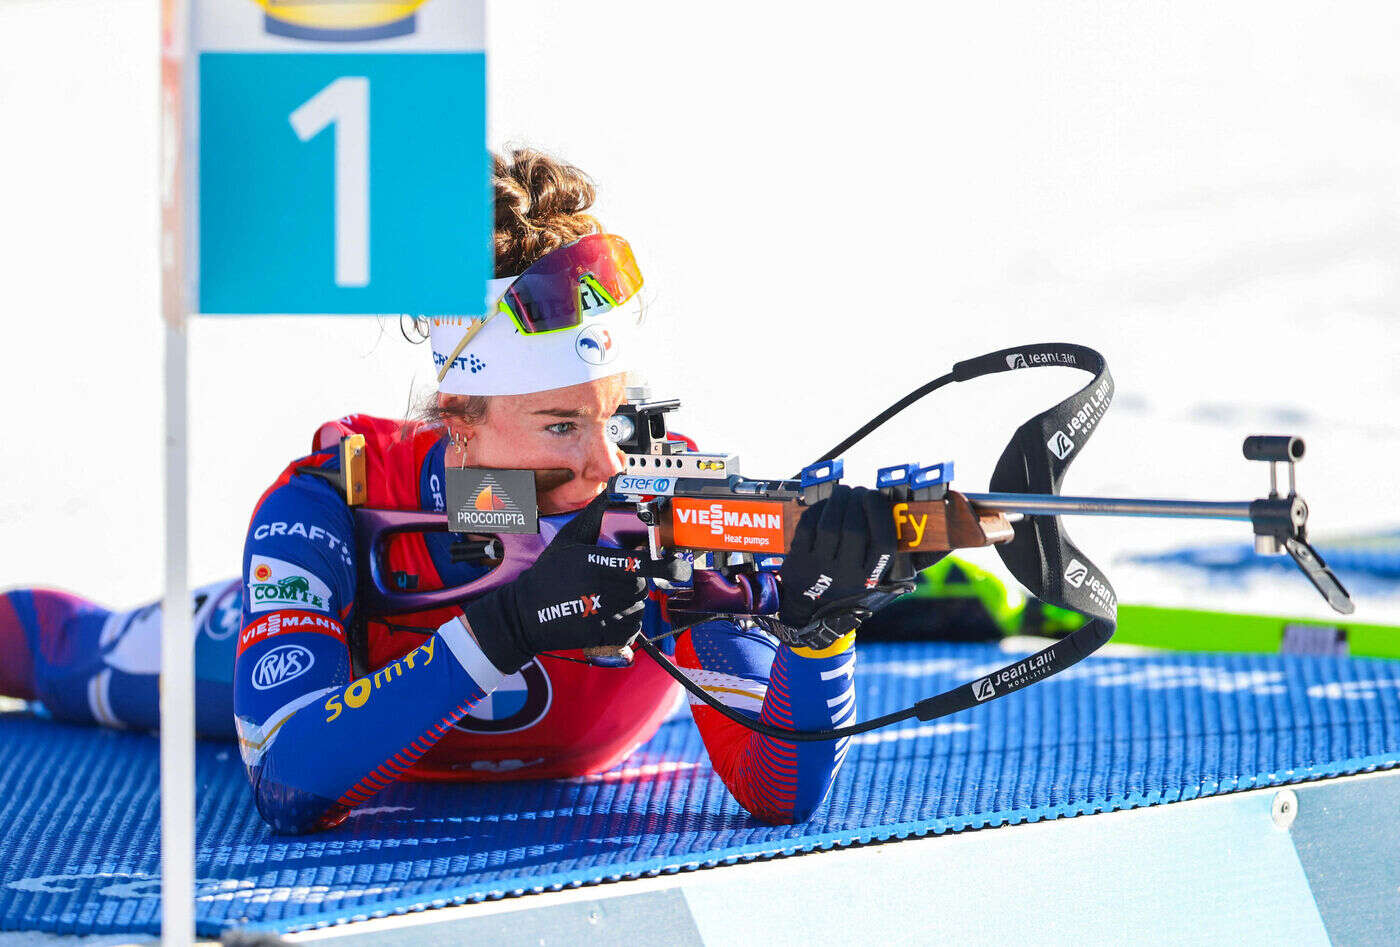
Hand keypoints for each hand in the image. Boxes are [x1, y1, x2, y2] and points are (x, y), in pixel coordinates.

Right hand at [463, 492, 647, 673]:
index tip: (674, 563)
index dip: (662, 564)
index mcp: (594, 561)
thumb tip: (618, 484)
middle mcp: (600, 588)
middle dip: (636, 580)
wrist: (526, 614)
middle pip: (641, 584)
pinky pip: (632, 628)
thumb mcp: (569, 537)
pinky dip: (628, 623)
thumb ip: (596, 512)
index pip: (642, 563)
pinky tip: (610, 614)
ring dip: (631, 601)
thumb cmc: (549, 573)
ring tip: (609, 596)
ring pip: (638, 606)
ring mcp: (601, 614)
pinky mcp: (601, 636)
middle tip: (618, 579)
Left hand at [777, 485, 901, 642]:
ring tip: (842, 493)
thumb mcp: (882, 582)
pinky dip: (816, 510)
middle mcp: (846, 575)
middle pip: (854, 528)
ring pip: (829, 524)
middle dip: (857, 501)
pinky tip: (824, 506)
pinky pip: (807, 527)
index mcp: (871, 578)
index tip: (877, 496)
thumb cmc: (852, 588)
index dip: (880, 513)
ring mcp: (819, 569)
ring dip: (837, 501)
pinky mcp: (797, 562)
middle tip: (859, 491)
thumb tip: (949, 539)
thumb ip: (910, 561)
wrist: (808, 613)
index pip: (883, 542)